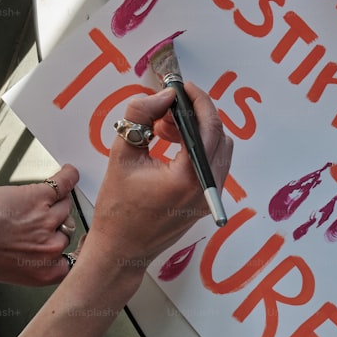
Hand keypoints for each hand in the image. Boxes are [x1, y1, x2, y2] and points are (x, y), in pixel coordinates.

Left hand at [0, 164, 80, 285]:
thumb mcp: (3, 269)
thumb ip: (27, 262)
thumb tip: (35, 246)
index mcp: (43, 272)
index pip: (71, 260)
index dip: (64, 246)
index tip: (63, 239)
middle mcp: (50, 249)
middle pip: (67, 231)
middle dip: (52, 224)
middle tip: (33, 220)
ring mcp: (48, 221)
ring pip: (64, 206)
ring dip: (53, 201)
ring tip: (34, 200)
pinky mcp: (40, 197)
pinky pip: (64, 183)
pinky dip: (67, 177)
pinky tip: (66, 175)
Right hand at [75, 83, 232, 279]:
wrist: (120, 250)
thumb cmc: (117, 209)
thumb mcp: (122, 155)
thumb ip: (140, 117)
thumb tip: (162, 96)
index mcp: (187, 178)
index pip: (207, 128)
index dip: (197, 100)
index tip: (181, 87)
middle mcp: (206, 189)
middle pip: (218, 137)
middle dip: (196, 114)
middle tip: (168, 106)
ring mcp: (208, 197)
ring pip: (218, 150)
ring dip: (196, 131)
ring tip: (162, 129)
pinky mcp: (204, 201)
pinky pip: (211, 164)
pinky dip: (195, 148)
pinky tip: (168, 145)